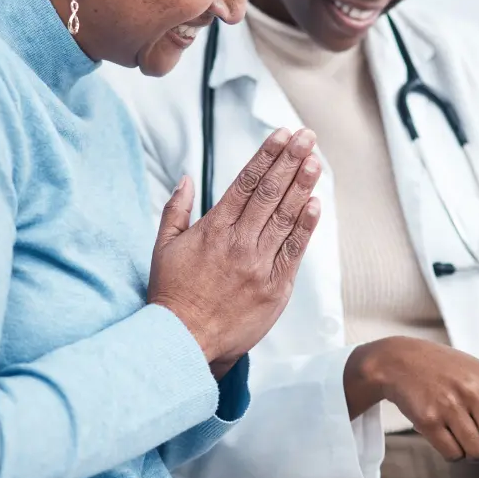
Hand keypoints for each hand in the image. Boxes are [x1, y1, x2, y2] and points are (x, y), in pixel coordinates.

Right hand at [148, 128, 320, 374]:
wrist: (183, 342)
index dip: (267, 156)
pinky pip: (293, 252)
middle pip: (270, 193)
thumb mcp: (163, 246)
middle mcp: (239, 242)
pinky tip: (315, 204)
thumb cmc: (171, 293)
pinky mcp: (274, 289)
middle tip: (306, 137)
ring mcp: (259, 265)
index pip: (246, 182)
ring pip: (285, 218)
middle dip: (290, 161)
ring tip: (315, 160)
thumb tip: (187, 178)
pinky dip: (305, 227)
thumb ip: (176, 209)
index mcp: (214, 228)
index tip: (282, 135)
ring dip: (303, 186)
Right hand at [344, 337, 478, 461]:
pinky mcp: (429, 419)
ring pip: (477, 451)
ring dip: (470, 448)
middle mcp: (472, 389)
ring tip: (455, 426)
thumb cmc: (442, 368)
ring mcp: (449, 404)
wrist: (396, 359)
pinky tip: (441, 430)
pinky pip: (453, 455)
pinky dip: (451, 451)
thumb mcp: (476, 376)